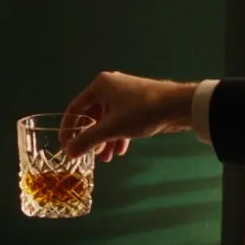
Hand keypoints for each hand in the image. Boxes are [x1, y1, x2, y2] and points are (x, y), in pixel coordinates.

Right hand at [60, 71, 199, 160]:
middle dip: (90, 138)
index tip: (65, 145)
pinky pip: (121, 120)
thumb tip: (68, 152)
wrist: (179, 106)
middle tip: (87, 154)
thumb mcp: (110, 128)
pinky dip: (118, 135)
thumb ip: (87, 140)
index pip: (75, 108)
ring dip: (104, 140)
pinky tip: (120, 151)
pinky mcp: (137, 103)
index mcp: (100, 86)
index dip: (68, 128)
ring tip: (105, 158)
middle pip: (92, 115)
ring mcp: (125, 95)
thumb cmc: (141, 112)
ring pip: (107, 120)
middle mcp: (110, 86)